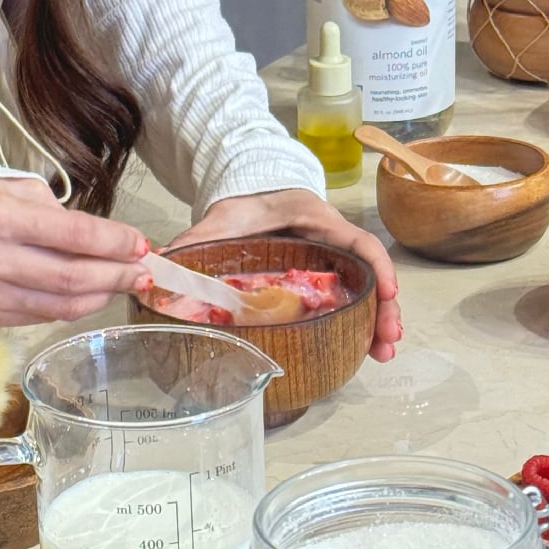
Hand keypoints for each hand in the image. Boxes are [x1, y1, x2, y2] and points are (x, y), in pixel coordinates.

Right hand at [0, 178, 150, 325]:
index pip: (73, 235)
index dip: (115, 243)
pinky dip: (74, 307)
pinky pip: (42, 317)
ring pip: (61, 306)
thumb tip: (109, 243)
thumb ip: (62, 216)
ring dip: (102, 296)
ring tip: (124, 284)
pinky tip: (91, 295)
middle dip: (117, 276)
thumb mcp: (18, 191)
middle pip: (72, 277)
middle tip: (145, 273)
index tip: (142, 246)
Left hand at [167, 190, 401, 361]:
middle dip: (384, 309)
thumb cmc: (245, 206)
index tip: (386, 292)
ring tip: (382, 354)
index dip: (377, 266)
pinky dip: (359, 324)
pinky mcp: (321, 283)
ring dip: (377, 323)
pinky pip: (347, 302)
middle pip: (371, 275)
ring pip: (364, 293)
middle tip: (387, 341)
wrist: (248, 195)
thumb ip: (196, 238)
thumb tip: (161, 259)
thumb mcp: (223, 219)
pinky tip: (363, 349)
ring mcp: (330, 266)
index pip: (358, 242)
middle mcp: (332, 245)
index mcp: (318, 224)